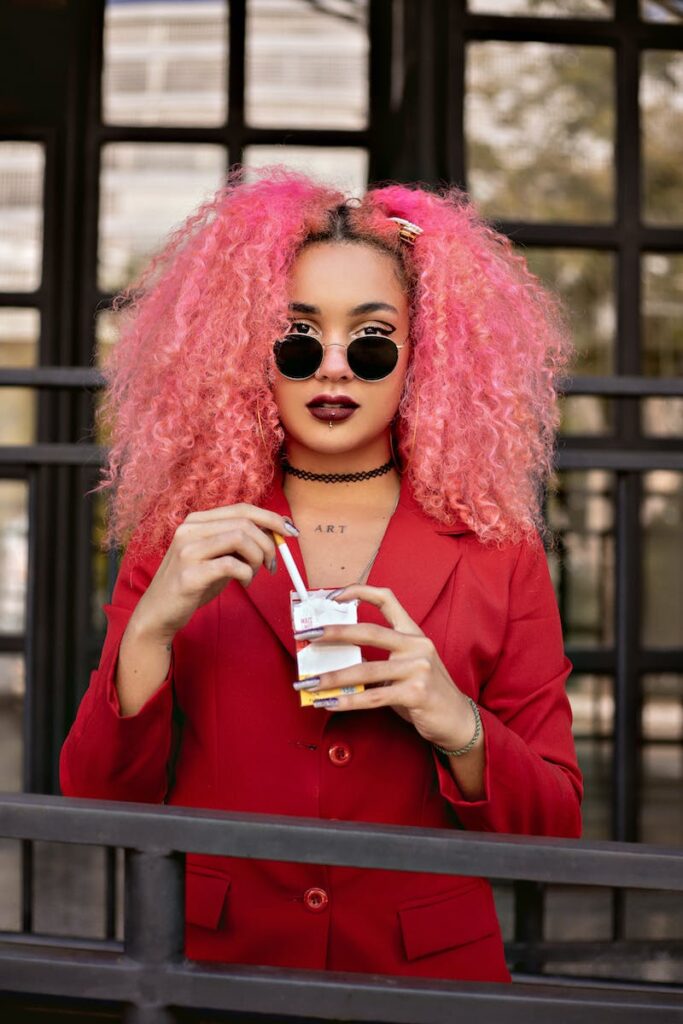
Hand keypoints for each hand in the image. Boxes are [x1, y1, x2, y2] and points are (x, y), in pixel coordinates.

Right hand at [130, 504, 297, 643]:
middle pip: (245, 522)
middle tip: (272, 564)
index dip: (271, 518)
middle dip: (268, 543)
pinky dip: (246, 574)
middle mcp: (189, 529)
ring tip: (254, 574)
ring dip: (258, 558)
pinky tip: (244, 583)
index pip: (242, 508)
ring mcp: (187, 550)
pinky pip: (231, 565)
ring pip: (240, 539)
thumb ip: (239, 542)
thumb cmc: (193, 584)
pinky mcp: (189, 573)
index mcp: (196, 521)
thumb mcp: (216, 557)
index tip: (290, 531)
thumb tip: (276, 531)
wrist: (159, 613)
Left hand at [298, 585, 478, 751]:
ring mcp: (418, 669)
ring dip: (332, 677)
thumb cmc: (425, 693)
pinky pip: (373, 697)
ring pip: (365, 670)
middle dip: (333, 633)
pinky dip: (347, 701)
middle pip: (368, 631)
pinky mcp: (416, 693)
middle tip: (306, 636)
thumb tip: (335, 661)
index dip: (358, 592)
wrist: (458, 720)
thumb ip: (379, 659)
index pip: (387, 599)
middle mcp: (417, 645)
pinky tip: (329, 703)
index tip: (332, 597)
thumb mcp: (406, 667)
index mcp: (413, 633)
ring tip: (309, 683)